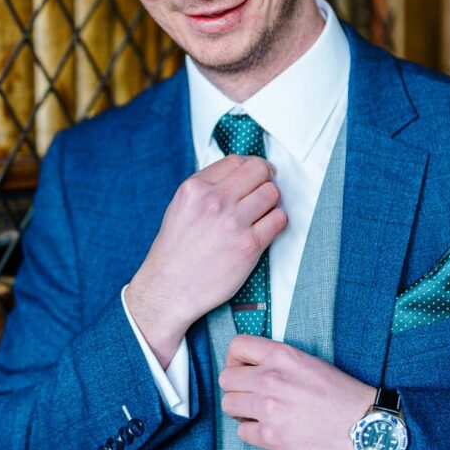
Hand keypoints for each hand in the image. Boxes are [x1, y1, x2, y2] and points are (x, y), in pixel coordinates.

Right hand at [125, 155, 286, 364]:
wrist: (169, 288)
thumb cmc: (175, 251)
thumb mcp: (180, 207)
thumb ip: (206, 188)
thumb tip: (238, 175)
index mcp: (195, 188)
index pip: (236, 160)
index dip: (250, 167)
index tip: (255, 176)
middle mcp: (214, 201)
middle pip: (258, 171)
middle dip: (265, 179)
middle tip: (263, 191)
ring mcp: (233, 222)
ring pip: (272, 193)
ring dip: (271, 202)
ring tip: (261, 214)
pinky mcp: (249, 244)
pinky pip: (279, 219)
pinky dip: (276, 221)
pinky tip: (265, 229)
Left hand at [218, 334, 374, 449]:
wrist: (364, 427)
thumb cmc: (341, 396)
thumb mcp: (308, 362)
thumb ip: (276, 361)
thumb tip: (249, 369)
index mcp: (282, 356)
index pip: (236, 347)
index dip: (234, 360)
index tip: (241, 370)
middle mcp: (272, 379)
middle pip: (226, 379)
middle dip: (237, 388)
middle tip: (251, 396)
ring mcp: (269, 409)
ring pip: (229, 405)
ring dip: (241, 411)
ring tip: (261, 414)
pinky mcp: (271, 437)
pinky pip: (242, 432)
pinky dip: (253, 433)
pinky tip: (271, 430)